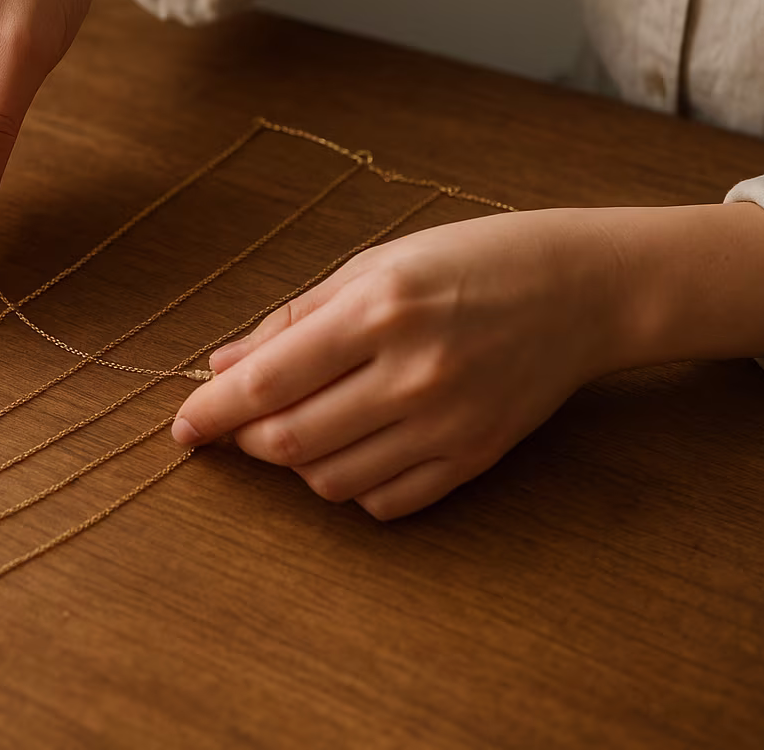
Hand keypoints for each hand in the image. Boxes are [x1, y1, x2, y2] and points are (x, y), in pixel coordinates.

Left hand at [170, 203, 763, 519]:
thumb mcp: (376, 263)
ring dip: (295, 461)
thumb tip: (221, 365)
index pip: (266, 383)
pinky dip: (350, 485)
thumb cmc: (470, 260)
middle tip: (239, 420)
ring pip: (330, 479)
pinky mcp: (475, 458)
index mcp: (378, 311)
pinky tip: (353, 447)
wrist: (581, 289)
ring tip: (303, 423)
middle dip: (246, 439)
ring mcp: (447, 423)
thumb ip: (295, 318)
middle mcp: (412, 373)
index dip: (209, 411)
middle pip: (289, 442)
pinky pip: (385, 502)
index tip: (181, 427)